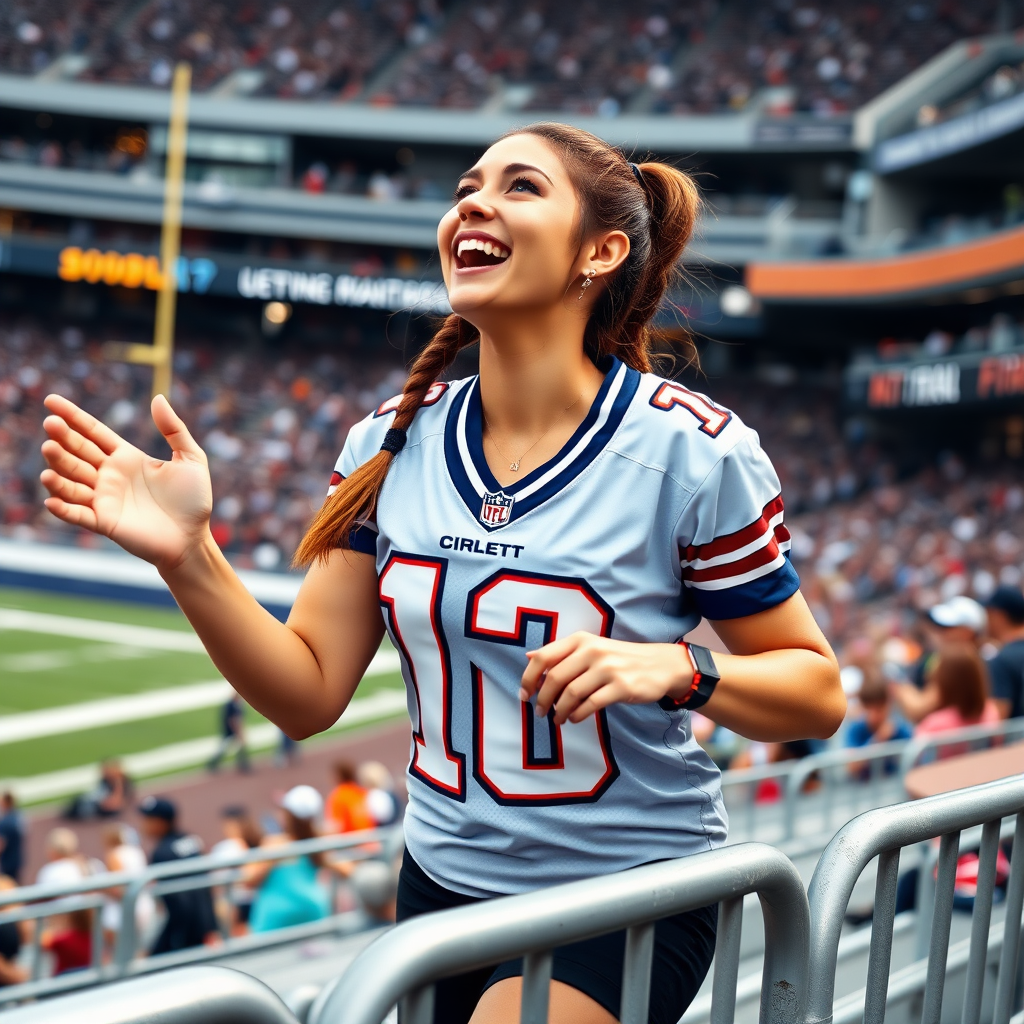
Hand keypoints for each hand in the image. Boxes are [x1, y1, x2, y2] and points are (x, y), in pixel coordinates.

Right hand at [40, 393, 212, 572]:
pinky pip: (78, 515)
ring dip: (58, 469)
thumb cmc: (193, 500)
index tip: (51, 400)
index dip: (73, 416)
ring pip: (72, 481)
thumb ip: (174, 429)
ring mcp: (104, 499)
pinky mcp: (104, 523)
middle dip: (62, 438)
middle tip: (51, 424)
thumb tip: (158, 397)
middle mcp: (109, 476)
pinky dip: (63, 508)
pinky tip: (51, 499)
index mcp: (126, 457)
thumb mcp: (191, 458)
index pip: (92, 432)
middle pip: (78, 452)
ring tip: (49, 453)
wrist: (194, 538)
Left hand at [519, 632, 692, 724]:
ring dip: (559, 711)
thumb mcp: (590, 647)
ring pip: (571, 694)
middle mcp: (592, 650)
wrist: (660, 664)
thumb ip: (560, 653)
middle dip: (543, 699)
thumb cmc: (619, 658)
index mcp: (580, 640)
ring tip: (557, 719)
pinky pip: (591, 705)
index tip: (524, 695)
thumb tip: (529, 656)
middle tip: (540, 713)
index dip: (528, 678)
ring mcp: (608, 668)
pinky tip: (574, 719)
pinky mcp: (622, 687)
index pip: (544, 657)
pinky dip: (578, 715)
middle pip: (555, 678)